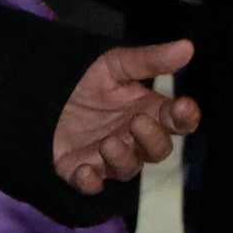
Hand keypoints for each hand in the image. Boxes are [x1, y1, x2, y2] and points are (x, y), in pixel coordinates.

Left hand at [52, 38, 198, 196]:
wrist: (44, 91)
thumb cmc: (88, 81)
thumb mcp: (116, 64)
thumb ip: (150, 61)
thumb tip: (187, 47)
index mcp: (149, 112)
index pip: (178, 121)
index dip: (185, 116)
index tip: (182, 105)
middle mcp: (134, 139)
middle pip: (158, 150)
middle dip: (152, 138)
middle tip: (138, 120)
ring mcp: (109, 158)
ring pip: (128, 169)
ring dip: (122, 158)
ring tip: (109, 142)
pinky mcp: (81, 171)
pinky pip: (91, 186)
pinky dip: (90, 183)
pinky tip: (86, 171)